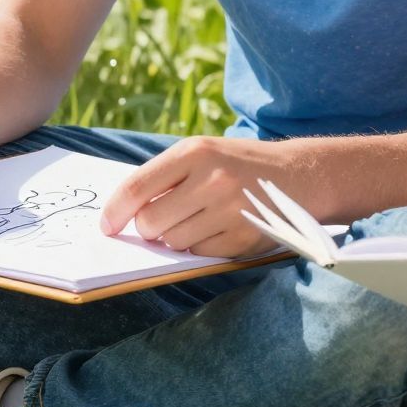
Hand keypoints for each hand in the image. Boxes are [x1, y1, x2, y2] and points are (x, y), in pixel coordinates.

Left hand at [98, 135, 298, 258]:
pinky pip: (201, 254)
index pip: (137, 187)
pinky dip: (200, 247)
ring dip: (175, 238)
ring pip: (174, 242)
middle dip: (148, 228)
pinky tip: (218, 229)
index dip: (115, 211)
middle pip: (151, 222)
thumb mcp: (202, 152)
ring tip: (197, 219)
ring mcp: (230, 211)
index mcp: (195, 152)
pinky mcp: (244, 238)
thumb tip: (123, 212)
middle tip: (159, 221)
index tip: (106, 226)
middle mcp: (212, 180)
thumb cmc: (237, 164)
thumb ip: (164, 176)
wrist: (299, 176)